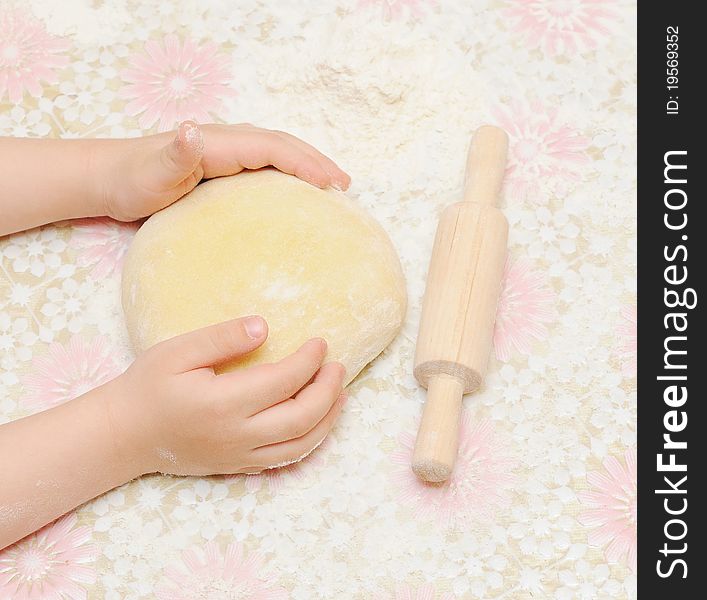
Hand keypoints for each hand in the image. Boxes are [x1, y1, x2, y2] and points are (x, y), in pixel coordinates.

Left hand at [99, 121, 351, 221]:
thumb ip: (175, 153)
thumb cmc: (133, 179)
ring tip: (333, 185)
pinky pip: (267, 165)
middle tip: (346, 185)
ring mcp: (229, 153)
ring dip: (308, 165)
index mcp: (220, 144)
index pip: (273, 148)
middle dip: (317, 162)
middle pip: (283, 146)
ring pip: (278, 152)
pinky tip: (298, 189)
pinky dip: (290, 173)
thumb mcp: (151, 172)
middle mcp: (230, 142)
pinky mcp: (225, 166)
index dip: (304, 163)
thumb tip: (194, 130)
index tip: (330, 185)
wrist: (112, 177)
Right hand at [112, 315, 346, 475]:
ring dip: (328, 418)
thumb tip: (264, 327)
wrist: (124, 435)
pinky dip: (310, 439)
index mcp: (223, 403)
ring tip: (340, 393)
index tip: (321, 342)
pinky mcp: (238, 466)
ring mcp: (239, 455)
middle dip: (328, 390)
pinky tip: (317, 421)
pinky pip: (285, 458)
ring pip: (301, 445)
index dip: (310, 360)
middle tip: (338, 365)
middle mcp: (237, 435)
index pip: (284, 381)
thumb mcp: (177, 352)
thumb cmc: (148, 387)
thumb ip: (222, 338)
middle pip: (303, 417)